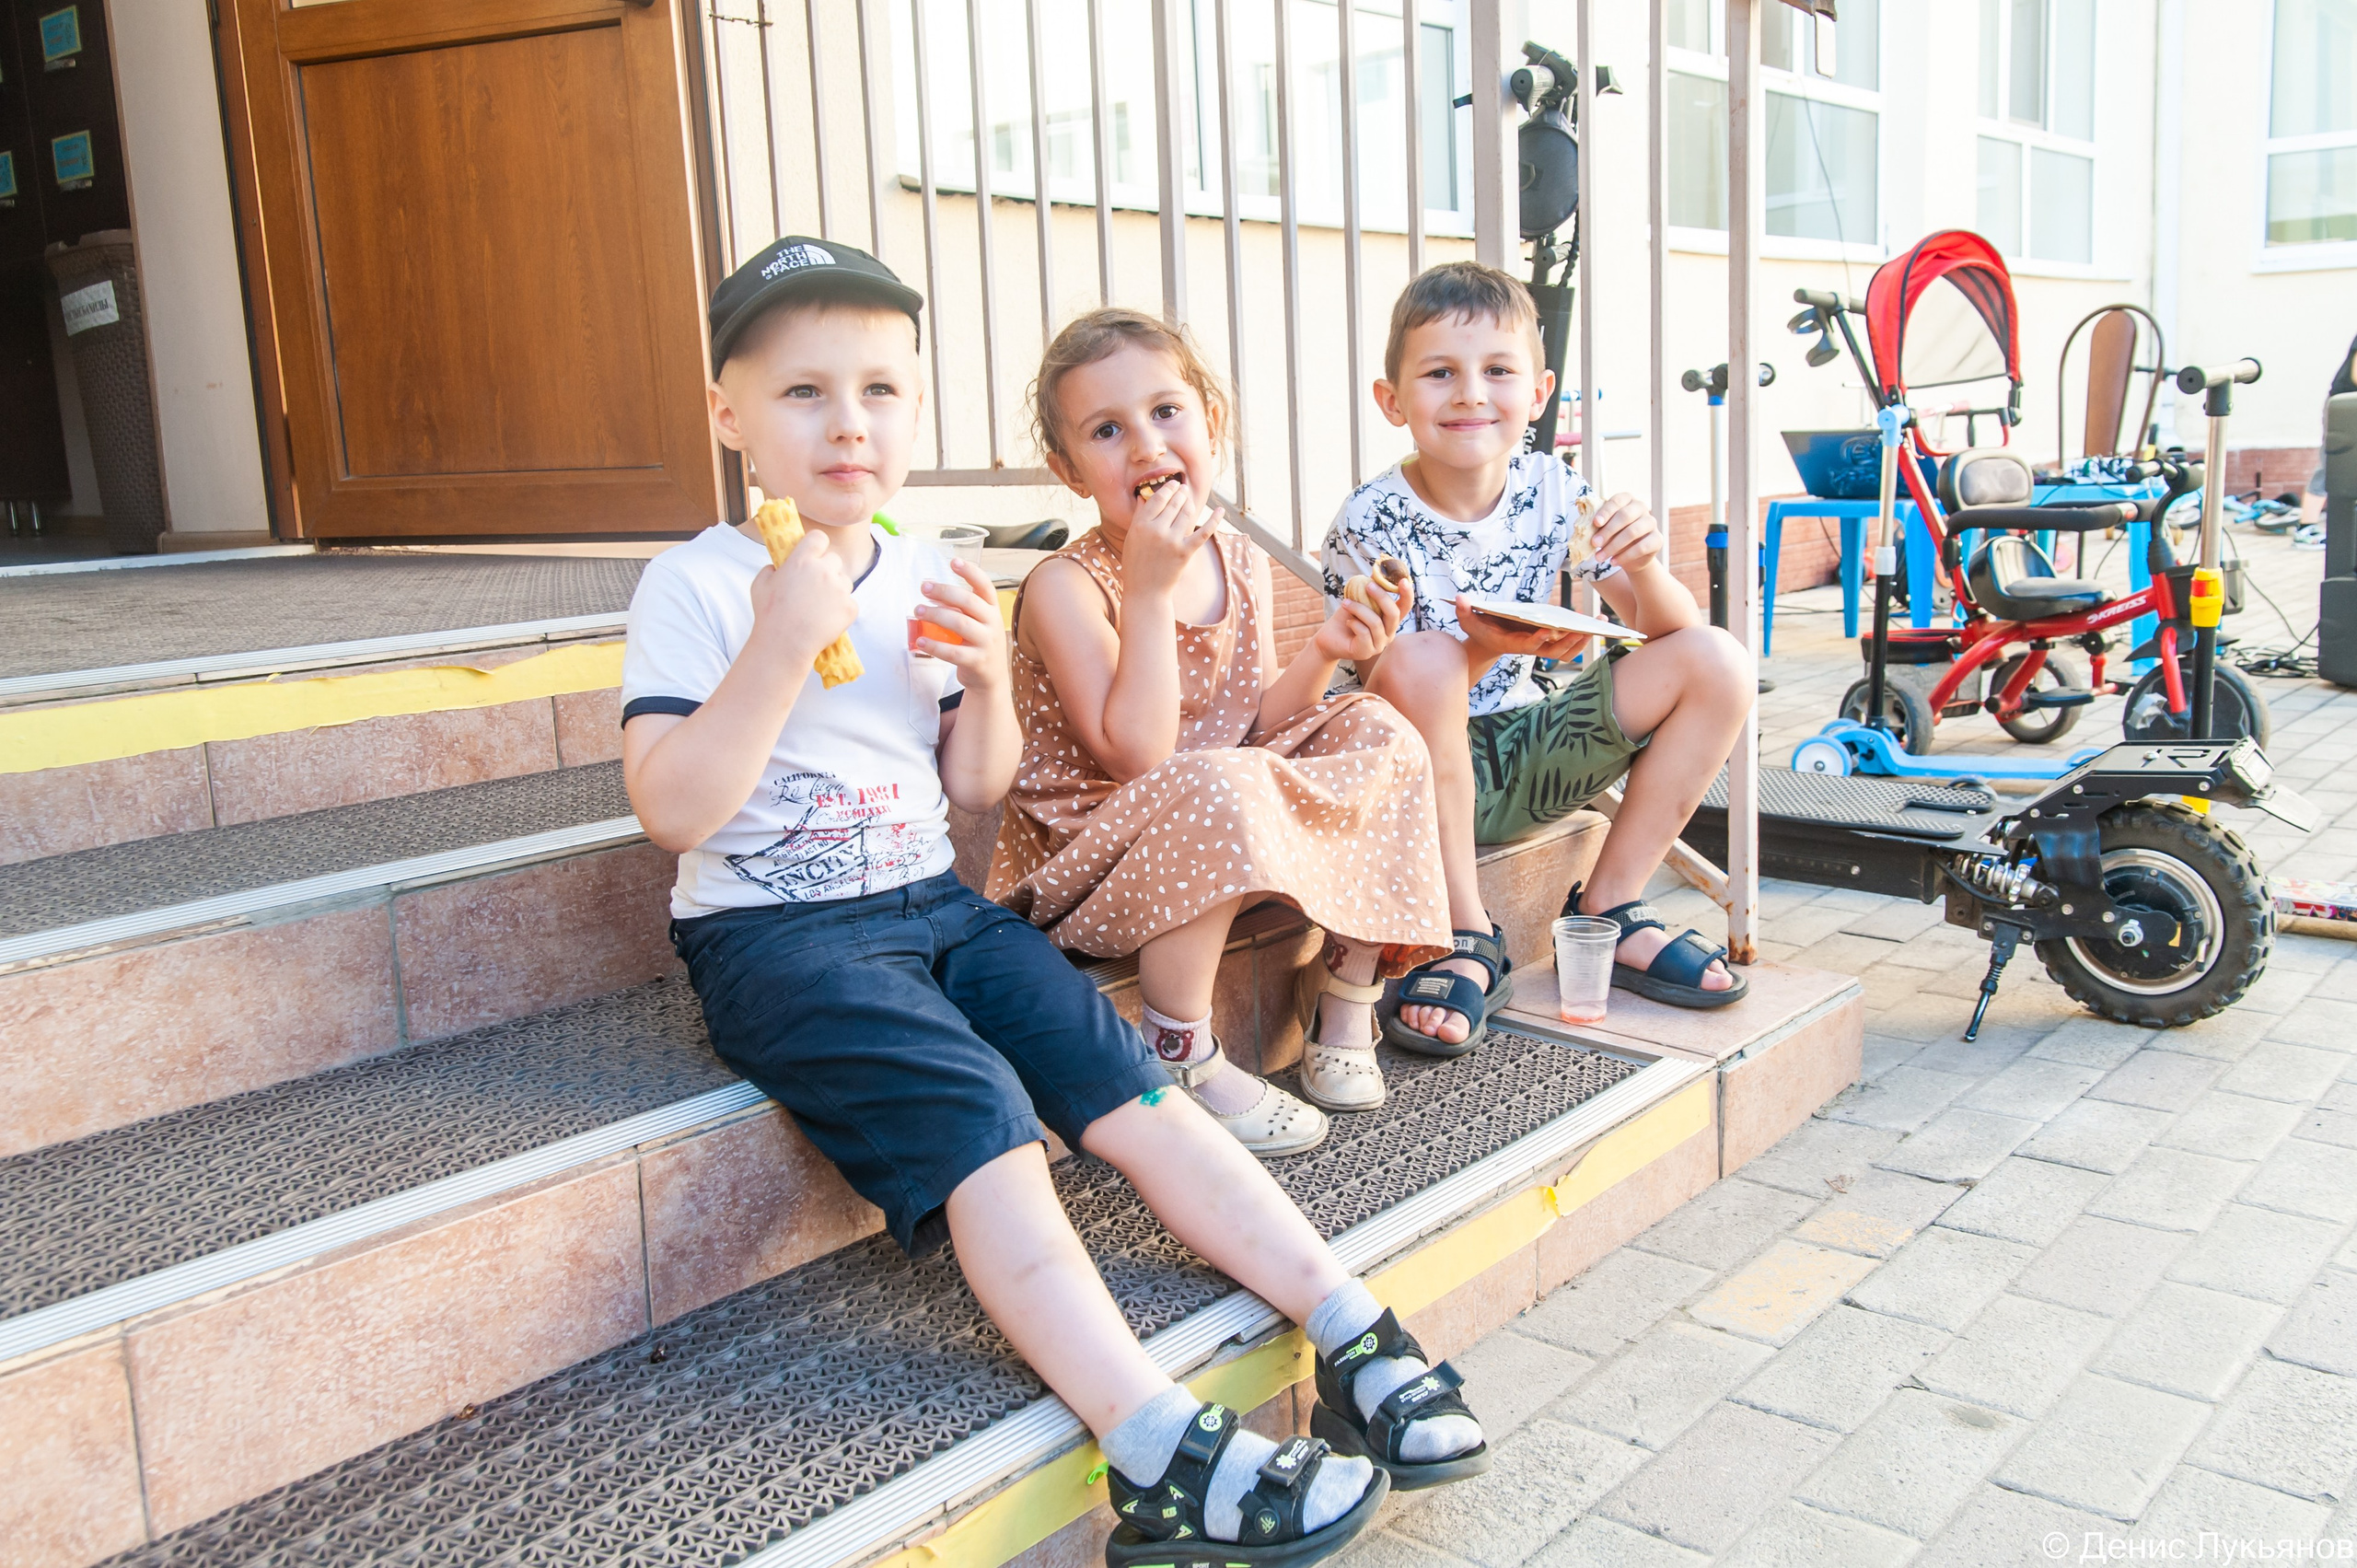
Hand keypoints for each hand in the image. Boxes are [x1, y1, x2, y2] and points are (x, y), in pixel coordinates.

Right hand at [751, 527, 857, 667]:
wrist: (784, 644)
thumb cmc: (769, 614)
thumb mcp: (760, 584)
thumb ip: (771, 569)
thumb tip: (778, 566)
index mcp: (802, 560)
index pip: (819, 537)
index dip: (817, 545)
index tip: (814, 553)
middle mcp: (824, 570)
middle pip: (834, 559)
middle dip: (827, 569)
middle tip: (815, 586)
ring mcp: (840, 589)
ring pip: (844, 581)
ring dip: (836, 589)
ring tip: (819, 607)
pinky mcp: (850, 607)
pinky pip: (850, 603)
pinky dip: (841, 610)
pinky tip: (826, 619)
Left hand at [911, 557, 1010, 691]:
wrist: (991, 678)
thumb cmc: (979, 644)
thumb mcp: (976, 622)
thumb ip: (958, 608)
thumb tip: (932, 593)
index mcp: (993, 609)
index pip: (985, 586)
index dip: (970, 572)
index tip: (953, 561)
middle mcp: (992, 623)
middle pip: (969, 601)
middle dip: (944, 591)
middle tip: (924, 588)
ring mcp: (986, 643)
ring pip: (960, 623)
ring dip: (936, 614)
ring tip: (918, 610)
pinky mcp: (977, 662)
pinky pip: (953, 652)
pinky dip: (935, 646)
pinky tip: (920, 641)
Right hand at [1119, 480, 1217, 599]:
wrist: (1145, 591)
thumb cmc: (1136, 564)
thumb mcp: (1132, 538)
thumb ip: (1139, 516)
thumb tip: (1145, 496)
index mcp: (1140, 525)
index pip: (1157, 499)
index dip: (1167, 489)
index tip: (1173, 484)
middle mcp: (1156, 530)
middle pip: (1173, 503)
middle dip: (1180, 493)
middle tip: (1184, 488)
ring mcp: (1172, 541)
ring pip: (1186, 513)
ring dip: (1190, 503)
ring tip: (1189, 498)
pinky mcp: (1185, 552)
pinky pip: (1203, 532)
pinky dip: (1214, 520)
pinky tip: (1221, 511)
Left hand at [1312, 579, 1404, 662]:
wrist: (1329, 637)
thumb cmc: (1346, 617)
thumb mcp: (1359, 599)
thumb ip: (1370, 587)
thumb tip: (1378, 569)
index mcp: (1389, 620)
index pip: (1405, 607)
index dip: (1407, 594)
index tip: (1403, 580)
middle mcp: (1388, 633)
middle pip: (1393, 614)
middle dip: (1381, 597)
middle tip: (1368, 585)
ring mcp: (1379, 644)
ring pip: (1376, 623)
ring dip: (1358, 609)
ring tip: (1345, 603)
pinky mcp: (1367, 652)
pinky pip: (1364, 633)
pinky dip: (1354, 623)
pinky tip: (1348, 622)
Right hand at [1454, 597, 1589, 663]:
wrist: (1488, 642)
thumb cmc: (1479, 630)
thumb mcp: (1467, 620)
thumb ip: (1463, 610)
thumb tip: (1459, 597)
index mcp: (1512, 643)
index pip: (1528, 644)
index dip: (1539, 638)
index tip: (1550, 629)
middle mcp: (1529, 647)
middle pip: (1554, 650)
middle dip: (1571, 641)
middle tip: (1587, 629)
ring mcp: (1540, 646)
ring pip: (1565, 650)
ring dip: (1583, 639)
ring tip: (1599, 624)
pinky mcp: (1547, 641)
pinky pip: (1569, 643)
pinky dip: (1582, 636)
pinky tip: (1595, 623)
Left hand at [1588, 492, 1665, 574]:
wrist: (1630, 556)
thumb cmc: (1613, 537)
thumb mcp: (1603, 530)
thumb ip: (1597, 526)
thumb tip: (1584, 528)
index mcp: (1627, 499)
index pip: (1617, 501)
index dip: (1606, 511)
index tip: (1595, 523)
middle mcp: (1641, 508)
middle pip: (1625, 516)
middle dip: (1608, 531)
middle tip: (1594, 543)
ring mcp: (1651, 522)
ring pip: (1633, 532)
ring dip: (1613, 546)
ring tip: (1599, 557)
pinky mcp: (1657, 539)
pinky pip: (1641, 547)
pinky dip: (1625, 556)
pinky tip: (1613, 562)